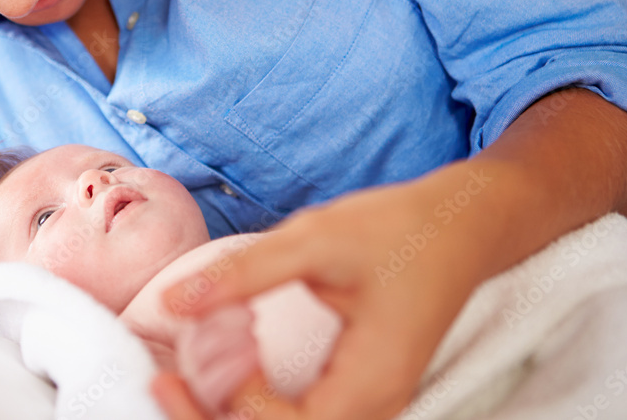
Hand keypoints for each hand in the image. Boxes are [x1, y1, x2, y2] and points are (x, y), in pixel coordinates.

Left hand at [153, 173, 487, 419]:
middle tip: (164, 385)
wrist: (462, 225)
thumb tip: (171, 303)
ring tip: (184, 381)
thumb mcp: (315, 239)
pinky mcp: (361, 390)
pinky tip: (227, 373)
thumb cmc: (398, 229)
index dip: (224, 406)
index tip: (183, 360)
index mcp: (369, 383)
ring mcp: (370, 405)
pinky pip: (304, 418)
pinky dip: (258, 405)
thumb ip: (244, 273)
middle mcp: (373, 409)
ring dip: (234, 417)